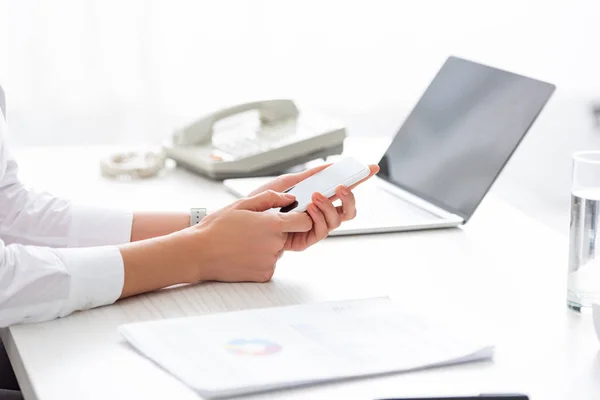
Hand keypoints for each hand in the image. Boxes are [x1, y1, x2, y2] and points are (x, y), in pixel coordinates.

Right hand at [193, 190, 311, 281]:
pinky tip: (242, 254)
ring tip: (242, 242)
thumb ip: (270, 198)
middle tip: (251, 230)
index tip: (292, 216)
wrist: (198, 254)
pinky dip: (259, 260)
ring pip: (276, 250)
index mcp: (273, 225)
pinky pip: (268, 264)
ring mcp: (270, 262)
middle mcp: (276, 245)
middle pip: (287, 236)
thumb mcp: (241, 204)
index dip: (301, 218)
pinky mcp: (264, 275)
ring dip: (265, 246)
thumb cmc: (217, 227)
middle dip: (275, 232)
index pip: (305, 222)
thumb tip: (290, 199)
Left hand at [248, 162, 379, 250]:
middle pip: (348, 210)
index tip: (371, 167)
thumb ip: (309, 175)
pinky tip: (309, 208)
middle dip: (349, 197)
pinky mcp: (305, 240)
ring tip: (315, 196)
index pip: (343, 191)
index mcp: (318, 200)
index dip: (359, 180)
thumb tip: (331, 166)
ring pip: (337, 220)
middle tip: (342, 187)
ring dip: (329, 206)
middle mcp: (320, 215)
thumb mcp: (286, 182)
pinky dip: (318, 217)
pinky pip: (321, 231)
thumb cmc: (262, 203)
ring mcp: (314, 228)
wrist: (243, 220)